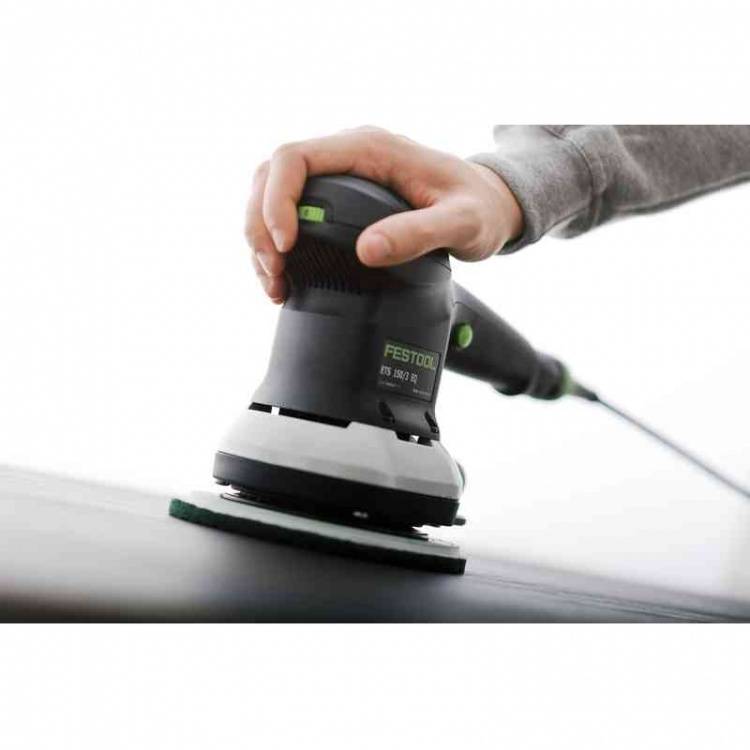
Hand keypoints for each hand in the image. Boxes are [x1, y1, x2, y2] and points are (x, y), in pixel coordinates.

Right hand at [245, 127, 523, 302]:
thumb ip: (418, 233)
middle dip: (260, 225)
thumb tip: (367, 251)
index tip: (285, 246)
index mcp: (368, 148)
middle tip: (274, 273)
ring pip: (274, 193)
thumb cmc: (479, 209)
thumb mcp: (460, 223)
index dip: (276, 201)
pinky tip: (285, 276)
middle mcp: (348, 155)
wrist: (490, 205)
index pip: (295, 158)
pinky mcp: (341, 197)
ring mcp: (341, 175)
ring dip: (262, 237)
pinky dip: (278, 244)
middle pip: (272, 175)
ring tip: (274, 282)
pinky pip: (293, 211)